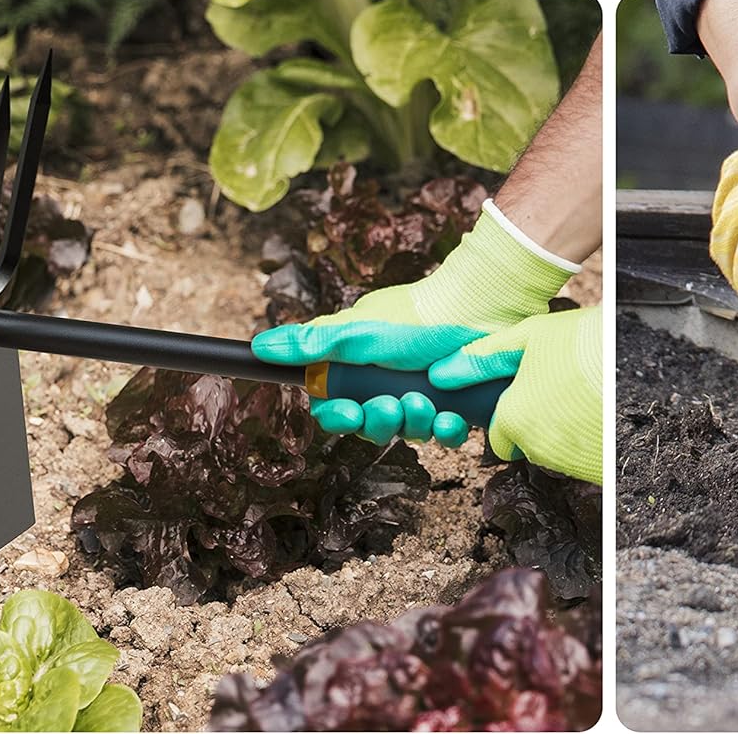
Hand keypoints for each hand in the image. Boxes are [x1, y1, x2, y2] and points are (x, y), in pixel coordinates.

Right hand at [251, 201, 575, 439]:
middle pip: (371, 425)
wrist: (478, 306)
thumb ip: (311, 343)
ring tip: (424, 401)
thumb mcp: (358, 329)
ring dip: (413, 423)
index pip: (335, 406)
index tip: (349, 413)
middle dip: (380, 422)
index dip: (338, 416)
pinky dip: (447, 429)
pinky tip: (451, 416)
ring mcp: (424, 394)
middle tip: (392, 405)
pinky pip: (445, 432)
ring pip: (408, 431)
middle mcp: (389, 382)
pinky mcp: (456, 403)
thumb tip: (259, 346)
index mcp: (360, 365)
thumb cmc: (416, 315)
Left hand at [432, 305, 601, 483]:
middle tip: (561, 389)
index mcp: (512, 418)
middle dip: (538, 423)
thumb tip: (439, 375)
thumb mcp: (528, 337)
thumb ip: (481, 360)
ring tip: (581, 396)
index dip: (514, 413)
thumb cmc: (580, 341)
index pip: (499, 435)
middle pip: (527, 444)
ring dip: (562, 432)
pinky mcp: (596, 469)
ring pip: (554, 452)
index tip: (532, 393)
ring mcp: (568, 461)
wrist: (634, 357)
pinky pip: (582, 461)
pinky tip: (595, 413)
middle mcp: (535, 446)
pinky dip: (587, 444)